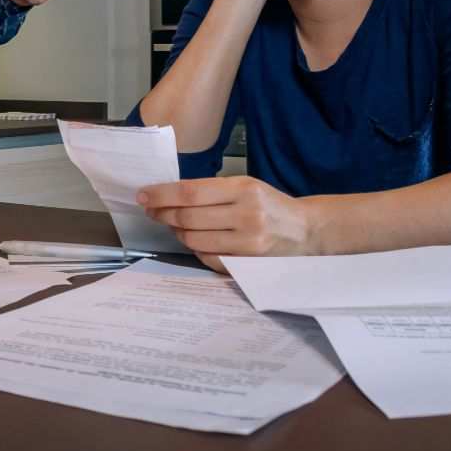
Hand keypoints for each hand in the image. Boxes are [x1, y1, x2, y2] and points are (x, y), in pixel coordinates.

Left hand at [138, 176, 310, 272]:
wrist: (306, 231)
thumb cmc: (272, 205)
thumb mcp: (247, 187)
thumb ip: (214, 191)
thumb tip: (171, 195)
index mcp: (244, 188)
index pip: (191, 192)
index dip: (162, 195)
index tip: (143, 195)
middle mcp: (246, 214)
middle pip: (188, 217)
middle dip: (163, 214)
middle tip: (152, 211)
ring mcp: (247, 242)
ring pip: (194, 239)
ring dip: (177, 232)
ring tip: (173, 225)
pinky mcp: (247, 264)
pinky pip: (208, 258)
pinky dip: (195, 249)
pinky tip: (193, 241)